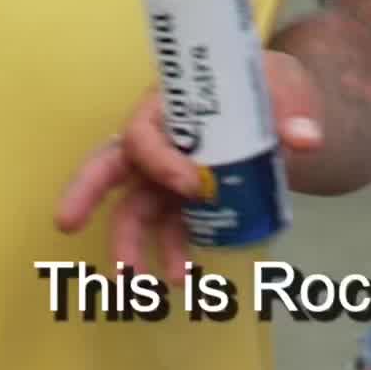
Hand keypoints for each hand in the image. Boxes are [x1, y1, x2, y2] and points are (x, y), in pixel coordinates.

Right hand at [54, 53, 324, 278]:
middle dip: (85, 193)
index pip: (145, 131)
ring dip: (132, 245)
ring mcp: (167, 174)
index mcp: (171, 104)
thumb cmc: (269, 84)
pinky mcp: (185, 202)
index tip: (193, 186)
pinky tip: (185, 276)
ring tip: (140, 285)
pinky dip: (173, 253)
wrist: (284, 107)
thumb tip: (305, 139)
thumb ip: (293, 112)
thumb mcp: (284, 86)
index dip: (161, 161)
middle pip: (110, 165)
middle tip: (65, 223)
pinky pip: (169, 228)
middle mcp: (160, 140)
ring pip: (135, 209)